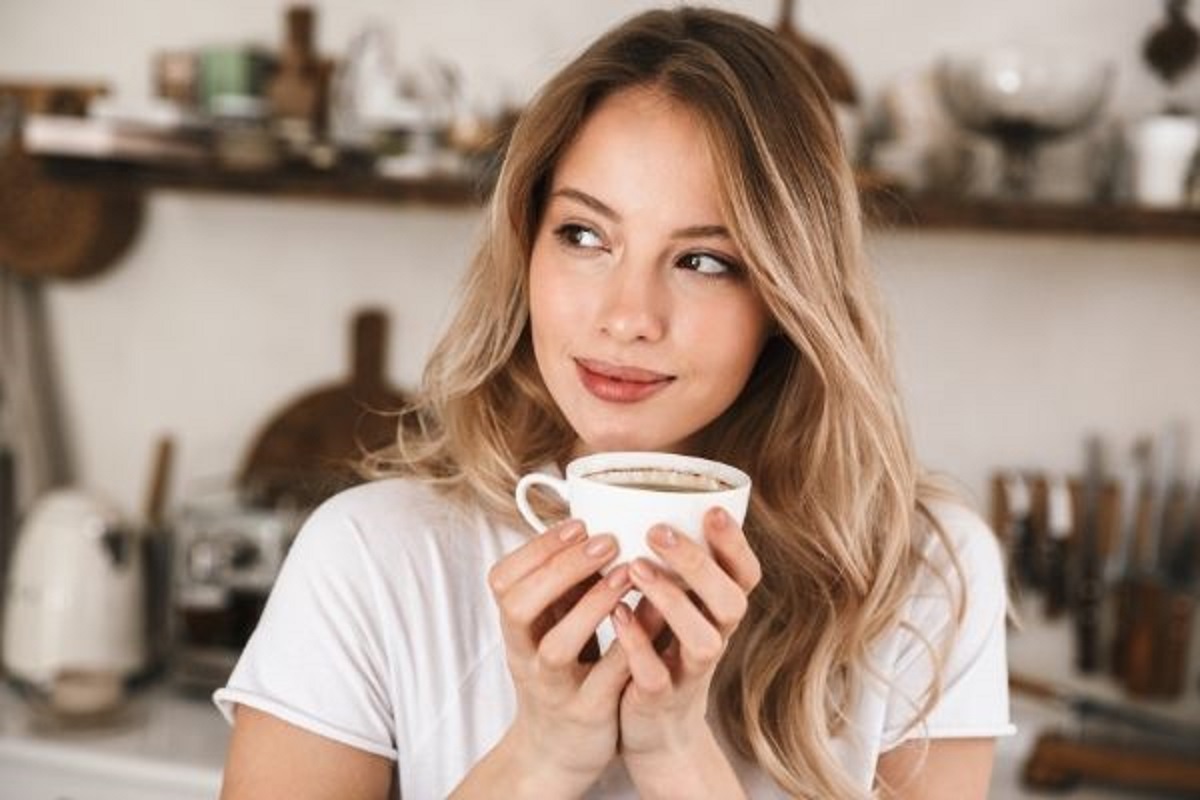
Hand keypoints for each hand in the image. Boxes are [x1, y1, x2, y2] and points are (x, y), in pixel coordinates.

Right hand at [480, 519, 633, 796]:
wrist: (557, 750)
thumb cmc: (561, 673)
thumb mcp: (550, 626)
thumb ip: (564, 585)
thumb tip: (592, 524)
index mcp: (516, 628)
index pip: (502, 580)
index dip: (536, 549)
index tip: (578, 523)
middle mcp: (525, 656)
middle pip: (519, 607)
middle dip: (560, 569)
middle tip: (606, 541)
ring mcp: (552, 688)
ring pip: (556, 647)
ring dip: (590, 606)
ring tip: (627, 574)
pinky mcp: (586, 713)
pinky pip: (604, 680)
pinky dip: (626, 647)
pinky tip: (652, 619)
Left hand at [612, 507, 760, 795]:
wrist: (656, 731)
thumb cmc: (663, 650)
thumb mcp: (677, 605)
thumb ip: (673, 567)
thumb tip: (646, 501)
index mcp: (720, 610)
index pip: (746, 574)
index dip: (736, 544)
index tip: (711, 510)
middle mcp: (716, 638)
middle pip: (732, 601)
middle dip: (698, 564)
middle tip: (658, 531)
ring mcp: (691, 672)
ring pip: (703, 640)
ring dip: (671, 602)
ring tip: (635, 569)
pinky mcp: (661, 699)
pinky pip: (656, 674)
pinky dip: (638, 645)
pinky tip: (618, 616)